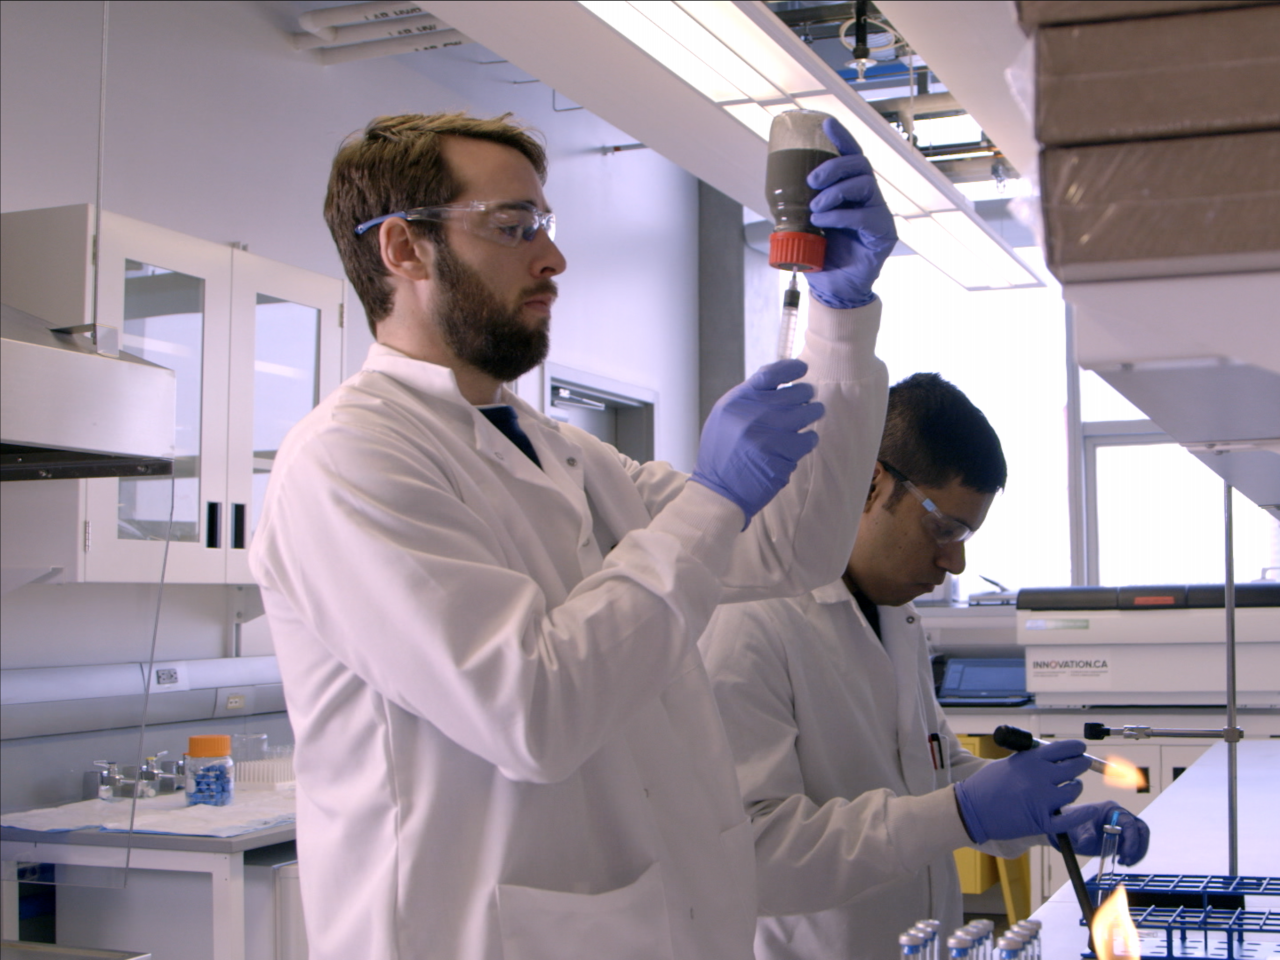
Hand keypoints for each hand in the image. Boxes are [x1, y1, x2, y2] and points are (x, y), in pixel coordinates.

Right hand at [691, 358, 823, 526]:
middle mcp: (752, 415)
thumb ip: (748, 399)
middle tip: (809, 399)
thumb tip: (780, 383)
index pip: (770, 374)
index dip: (791, 369)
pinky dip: (809, 440)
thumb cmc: (722, 453)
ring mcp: (767, 436)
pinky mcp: (781, 457)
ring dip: (813, 413)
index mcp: (736, 402)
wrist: (717, 491)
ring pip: (806, 414)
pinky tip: (803, 442)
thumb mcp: (724, 417)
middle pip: (794, 393)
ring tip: (813, 414)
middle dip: (806, 394)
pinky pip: (807, 440)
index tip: (802, 369)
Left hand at [805, 118, 897, 309]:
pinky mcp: (883, 233)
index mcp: (849, 191)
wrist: (833, 290)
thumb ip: (797, 207)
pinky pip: (866, 215)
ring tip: (815, 208)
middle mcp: (867, 197)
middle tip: (812, 181)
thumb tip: (772, 192)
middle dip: (834, 167)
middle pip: (859, 165)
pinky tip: (823, 221)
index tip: (827, 124)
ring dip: (835, 191)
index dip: (842, 138)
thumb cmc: (821, 257)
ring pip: (865, 184)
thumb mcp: (803, 227)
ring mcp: (878, 213)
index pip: (851, 156)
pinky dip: (841, 215)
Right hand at [953, 740, 1090, 844]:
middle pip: (1074, 768)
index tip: (1080, 749)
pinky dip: (1084, 814)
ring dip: (1075, 787)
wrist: (971, 810)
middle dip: (1080, 765)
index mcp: (1030, 761)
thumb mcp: (1009, 763)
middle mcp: (1039, 778)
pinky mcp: (1042, 821)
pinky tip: (1090, 810)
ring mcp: (1042, 801)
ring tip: (1071, 786)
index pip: (1063, 749)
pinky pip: (1071, 818)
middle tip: (1081, 765)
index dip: (1076, 749)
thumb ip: (1031, 760)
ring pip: (1073, 791)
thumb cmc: (986, 786)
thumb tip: (1055, 758)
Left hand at [1049, 801, 1149, 865]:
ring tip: (1124, 862)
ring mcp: (1122, 827)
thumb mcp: (1076, 830)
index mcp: (1111, 809)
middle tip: (1128, 860)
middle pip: (1140, 829)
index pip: (1129, 822)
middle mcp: (1120, 816)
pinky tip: (1122, 862)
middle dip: (1138, 846)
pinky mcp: (1122, 838)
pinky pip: (1135, 846)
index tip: (1125, 853)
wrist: (1069, 832)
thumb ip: (1083, 835)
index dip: (1132, 839)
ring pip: (1141, 838)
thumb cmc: (1072, 826)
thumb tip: (1088, 842)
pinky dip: (1133, 855)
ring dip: (1137, 852)